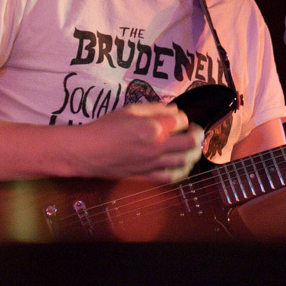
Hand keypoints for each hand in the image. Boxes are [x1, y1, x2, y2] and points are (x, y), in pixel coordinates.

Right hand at [74, 102, 204, 182]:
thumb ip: (155, 109)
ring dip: (193, 153)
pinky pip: (171, 177)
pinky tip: (180, 165)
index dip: (183, 117)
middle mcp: (157, 147)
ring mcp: (153, 164)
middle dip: (197, 134)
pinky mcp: (147, 176)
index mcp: (154, 127)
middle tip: (195, 131)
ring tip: (191, 147)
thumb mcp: (130, 110)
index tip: (177, 118)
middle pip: (191, 142)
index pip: (182, 120)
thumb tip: (174, 110)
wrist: (88, 151)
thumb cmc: (106, 127)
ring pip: (185, 161)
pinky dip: (181, 170)